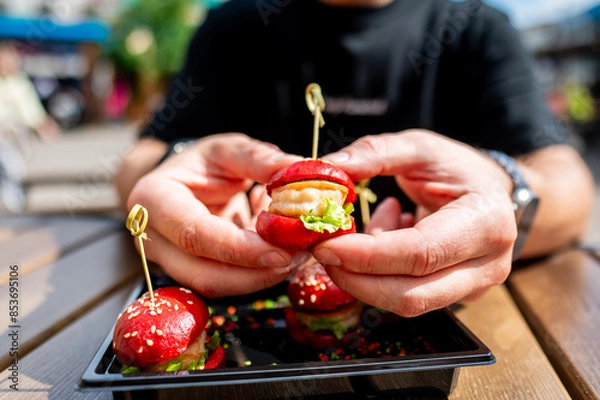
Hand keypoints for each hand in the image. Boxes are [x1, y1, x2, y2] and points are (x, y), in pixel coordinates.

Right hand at [127, 134, 303, 296]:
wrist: (185, 181)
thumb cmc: (203, 163)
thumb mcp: (227, 149)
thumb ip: (258, 158)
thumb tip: (299, 170)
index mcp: (154, 199)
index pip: (195, 234)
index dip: (240, 249)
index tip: (282, 252)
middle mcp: (154, 238)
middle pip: (204, 274)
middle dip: (256, 274)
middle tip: (298, 257)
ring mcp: (170, 262)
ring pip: (216, 286)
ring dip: (261, 277)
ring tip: (296, 254)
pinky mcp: (191, 274)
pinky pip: (226, 282)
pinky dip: (257, 272)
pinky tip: (280, 252)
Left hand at [314, 130, 516, 316]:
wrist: (493, 192)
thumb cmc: (458, 168)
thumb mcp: (420, 147)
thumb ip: (376, 153)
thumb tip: (328, 168)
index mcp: (485, 221)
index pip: (420, 253)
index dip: (367, 255)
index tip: (325, 245)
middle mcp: (487, 264)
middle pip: (411, 294)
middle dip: (356, 278)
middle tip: (322, 251)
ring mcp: (474, 287)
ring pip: (406, 302)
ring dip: (364, 277)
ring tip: (360, 233)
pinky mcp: (455, 296)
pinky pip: (407, 296)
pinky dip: (380, 274)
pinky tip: (384, 237)